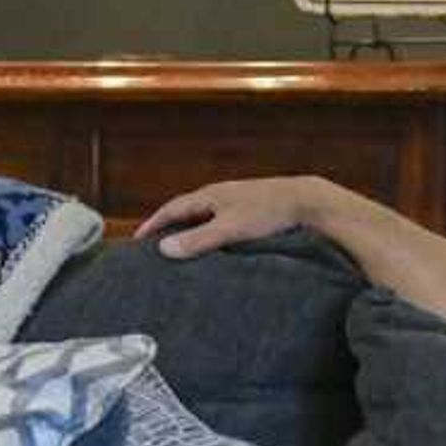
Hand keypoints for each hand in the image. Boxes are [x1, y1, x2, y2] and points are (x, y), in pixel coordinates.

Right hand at [137, 175, 350, 258]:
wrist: (309, 202)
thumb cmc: (270, 212)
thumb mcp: (230, 229)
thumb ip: (198, 240)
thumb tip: (164, 249)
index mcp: (210, 196)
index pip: (172, 209)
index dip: (153, 224)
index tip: (137, 240)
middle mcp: (220, 195)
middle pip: (186, 211)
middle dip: (169, 227)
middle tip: (154, 246)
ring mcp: (237, 201)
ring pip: (205, 216)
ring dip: (190, 230)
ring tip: (181, 250)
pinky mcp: (252, 210)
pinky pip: (222, 222)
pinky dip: (211, 233)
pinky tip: (216, 247)